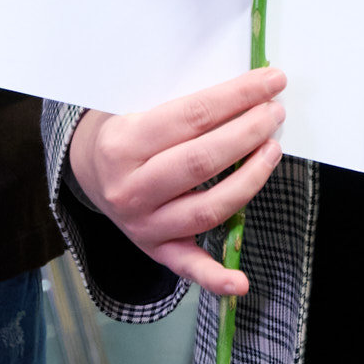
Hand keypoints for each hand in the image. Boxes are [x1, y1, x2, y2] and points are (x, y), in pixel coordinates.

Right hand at [65, 69, 288, 298]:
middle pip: (202, 161)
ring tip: (272, 150)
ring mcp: (143, 224)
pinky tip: (242, 282)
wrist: (88, 171)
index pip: (193, 116)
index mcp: (122, 144)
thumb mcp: (136, 107)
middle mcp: (131, 188)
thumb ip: (183, 105)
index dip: (237, 97)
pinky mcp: (156, 250)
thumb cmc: (124, 132)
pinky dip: (216, 278)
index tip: (270, 82)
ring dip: (249, 180)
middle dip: (247, 133)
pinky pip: (189, 267)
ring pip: (207, 208)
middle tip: (274, 113)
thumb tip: (244, 93)